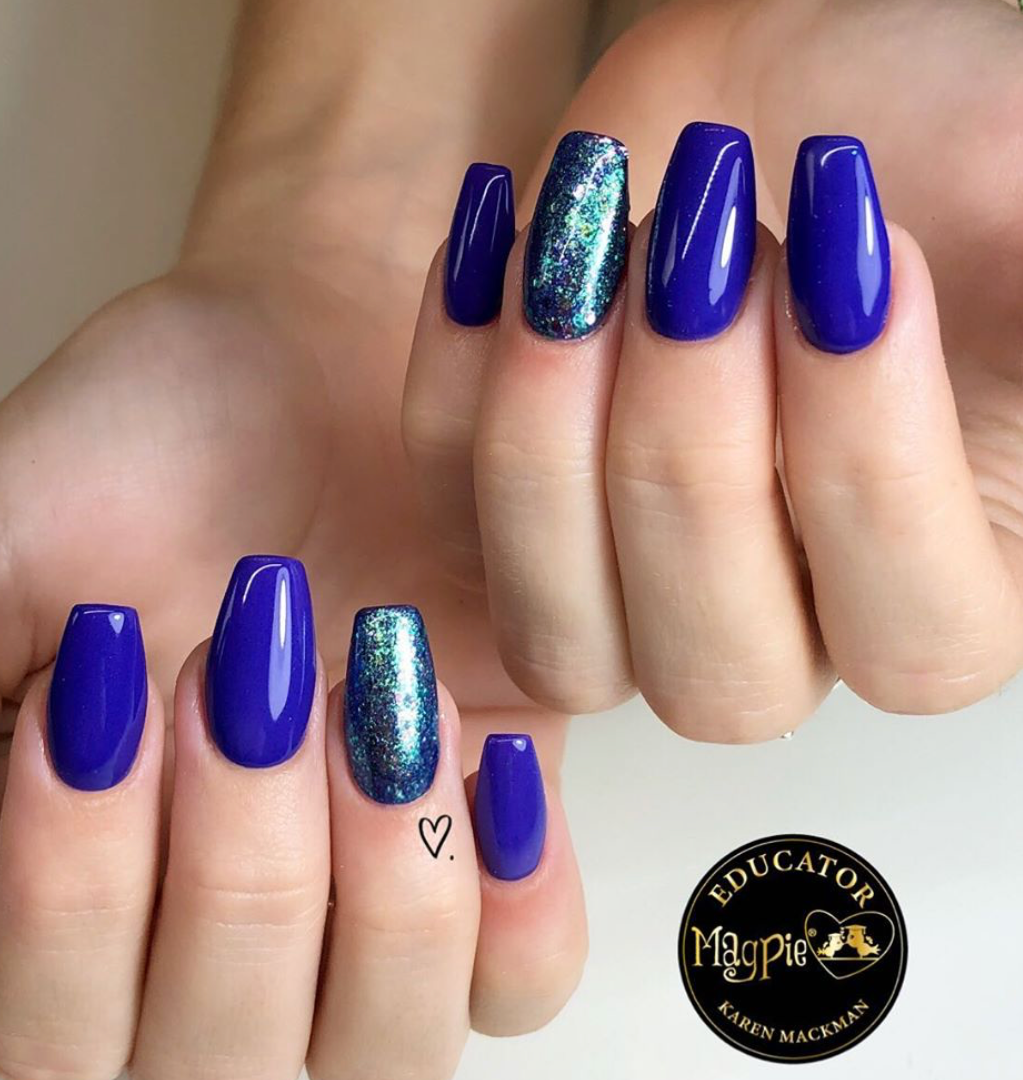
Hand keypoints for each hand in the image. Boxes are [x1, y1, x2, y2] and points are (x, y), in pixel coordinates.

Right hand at [0, 0, 591, 1079]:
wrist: (314, 347)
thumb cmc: (148, 437)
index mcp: (84, 871)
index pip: (57, 1026)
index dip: (78, 885)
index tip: (108, 681)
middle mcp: (228, 914)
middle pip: (222, 1066)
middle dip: (234, 868)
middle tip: (244, 678)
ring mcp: (370, 888)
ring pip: (384, 1058)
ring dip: (372, 891)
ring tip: (371, 703)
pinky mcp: (499, 830)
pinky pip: (525, 975)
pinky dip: (508, 889)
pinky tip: (470, 749)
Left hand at [403, 0, 1022, 739]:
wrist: (769, 99)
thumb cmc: (913, 136)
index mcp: (937, 590)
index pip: (916, 641)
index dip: (870, 466)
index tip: (852, 259)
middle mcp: (777, 626)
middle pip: (718, 676)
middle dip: (690, 457)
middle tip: (704, 259)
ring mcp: (623, 592)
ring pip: (559, 642)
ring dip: (551, 441)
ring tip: (587, 250)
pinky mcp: (506, 520)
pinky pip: (445, 512)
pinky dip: (454, 374)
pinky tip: (508, 239)